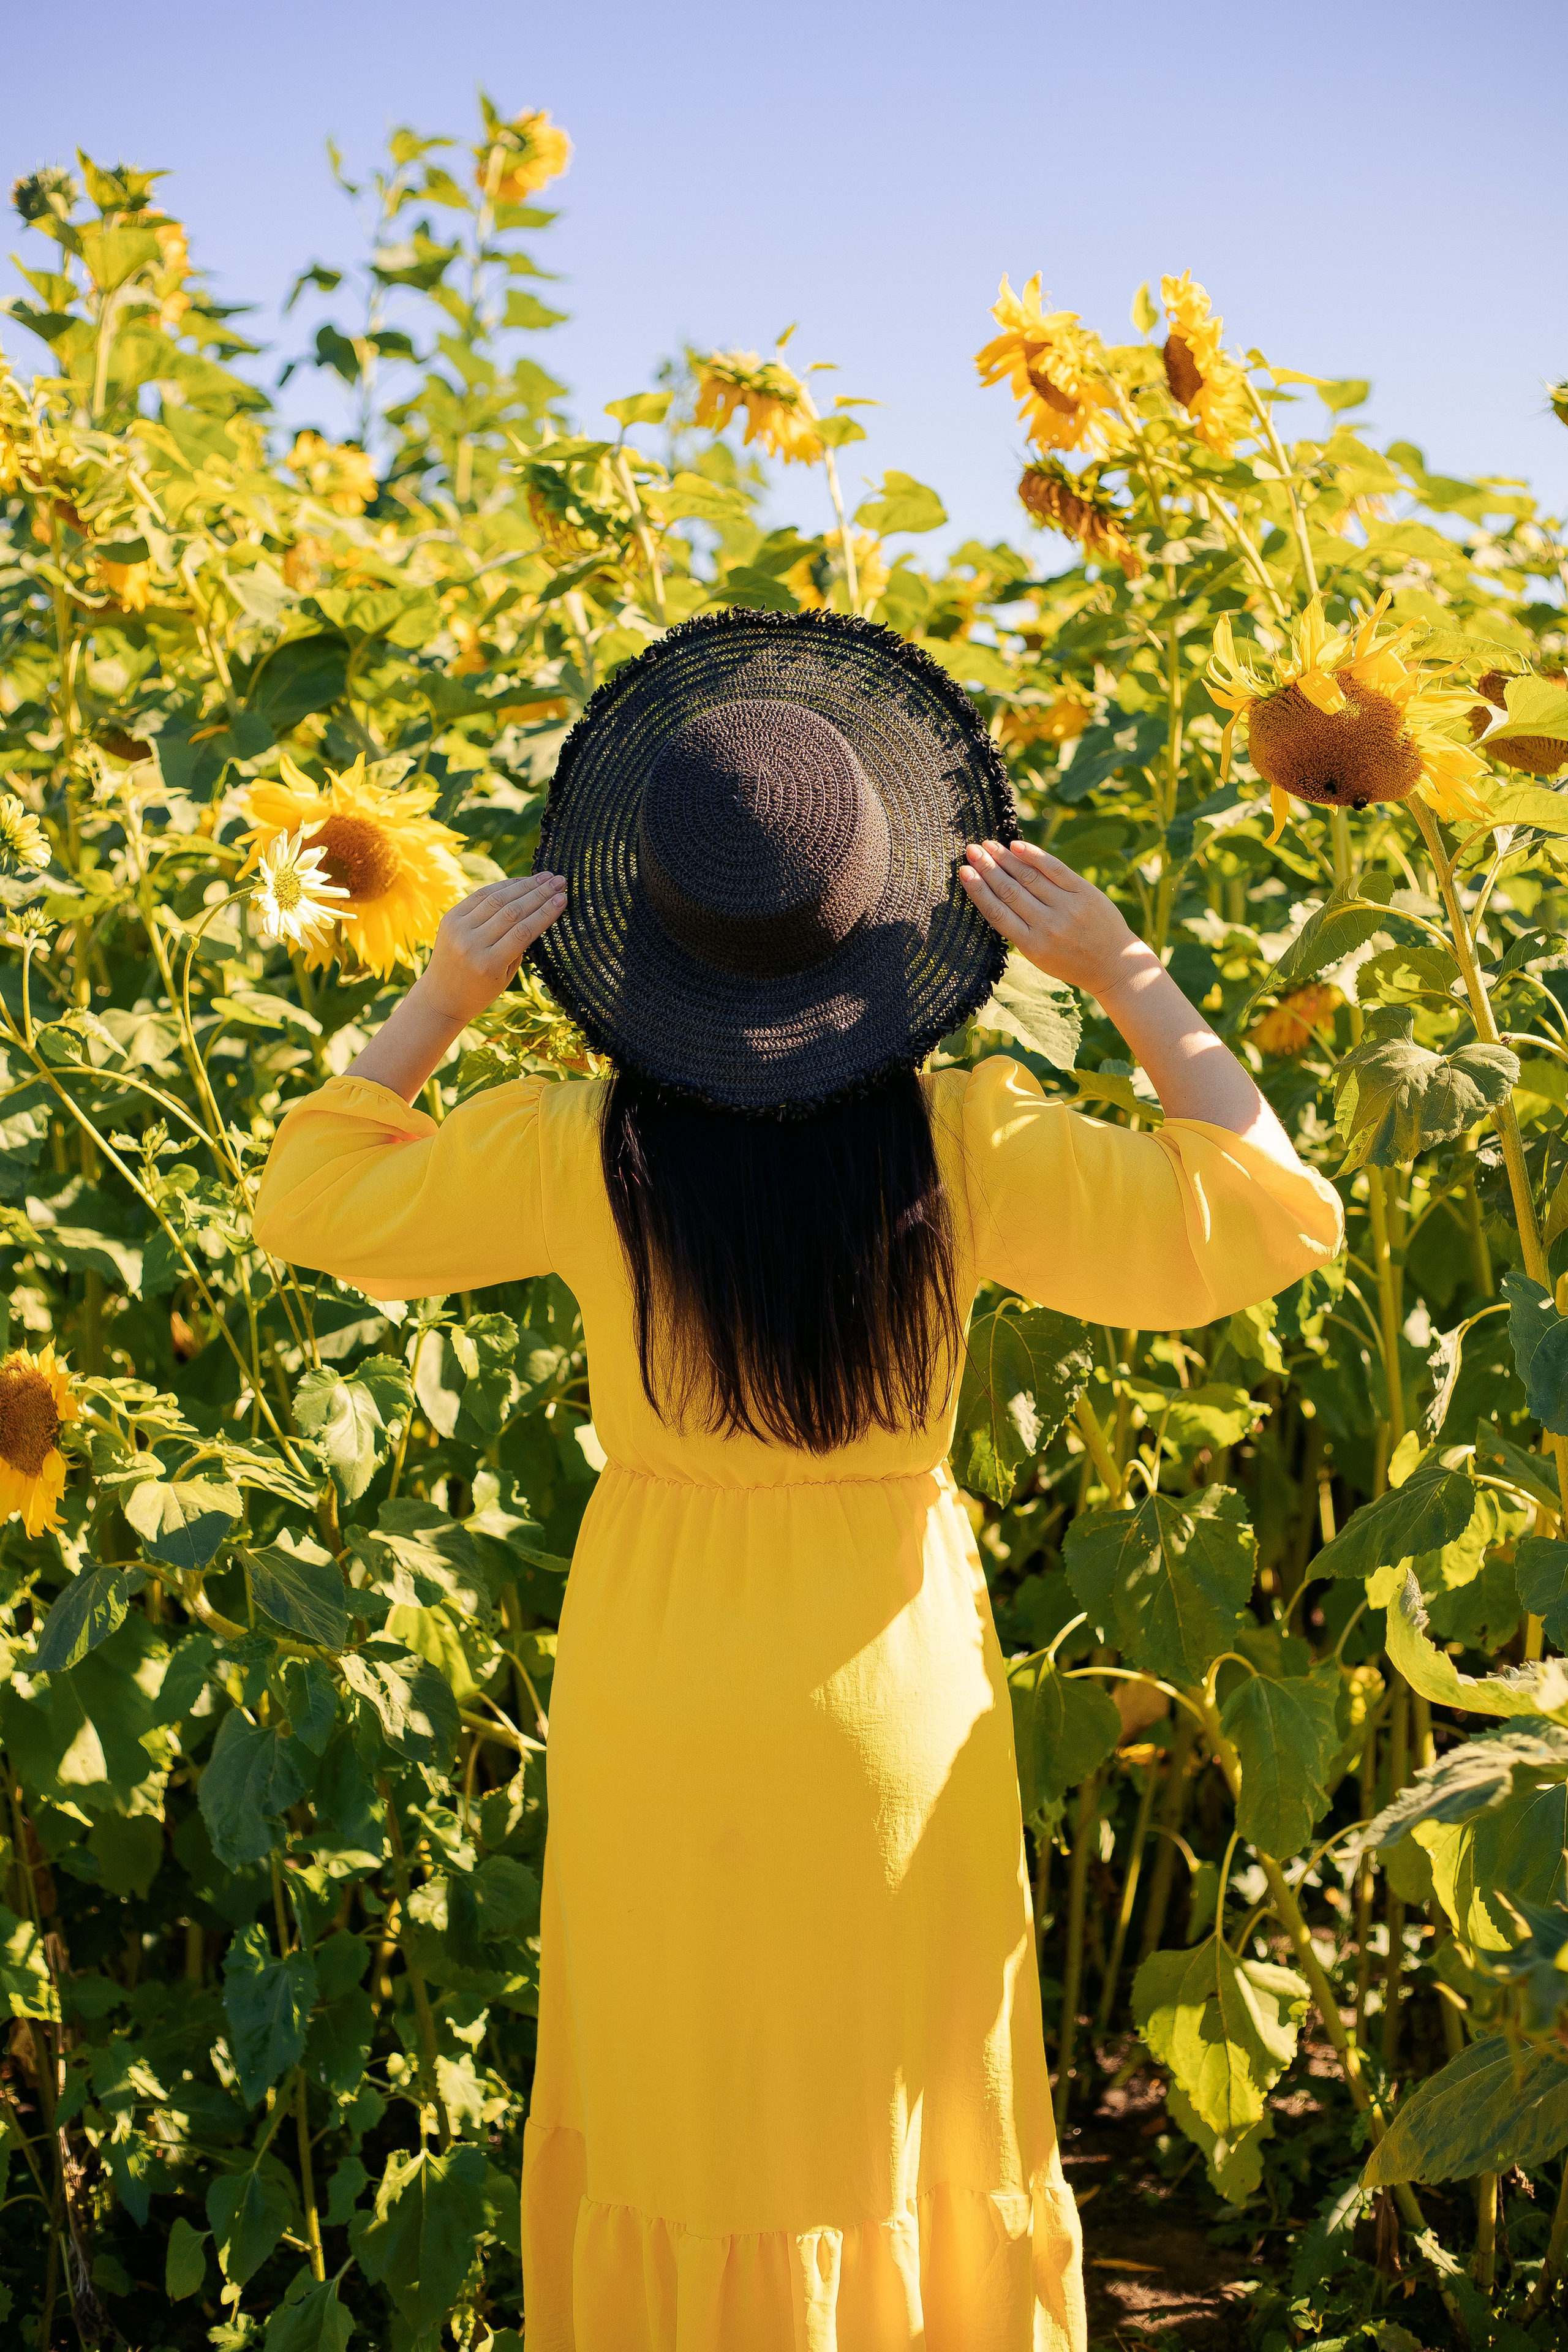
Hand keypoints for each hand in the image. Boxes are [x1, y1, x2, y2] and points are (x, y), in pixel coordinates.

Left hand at [416, 873, 566, 1026]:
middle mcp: (471, 944)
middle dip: (539, 893)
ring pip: (497, 899)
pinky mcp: (450, 918)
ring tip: (545, 877)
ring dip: (524, 885)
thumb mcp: (506, 975)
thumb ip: (520, 946)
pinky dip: (502, 886)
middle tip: (560, 881)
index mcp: (489, 964)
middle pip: (512, 911)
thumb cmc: (481, 990)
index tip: (563, 898)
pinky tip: (520, 881)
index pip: (524, 931)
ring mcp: (458, 929)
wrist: (441, 997)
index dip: (545, 912)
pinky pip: (480, 896)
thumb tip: (539, 910)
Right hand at [959, 839, 1152, 1000]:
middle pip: (1010, 891)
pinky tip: (1017, 845)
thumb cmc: (1070, 960)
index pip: (998, 912)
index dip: (978, 890)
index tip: (964, 872)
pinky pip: (1055, 869)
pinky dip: (1034, 855)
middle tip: (971, 850)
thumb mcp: (1039, 956)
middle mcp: (1048, 926)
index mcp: (1032, 945)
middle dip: (988, 868)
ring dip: (1006, 858)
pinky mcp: (1085, 893)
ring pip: (1029, 877)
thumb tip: (993, 892)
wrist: (1113, 964)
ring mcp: (1068, 908)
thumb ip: (1018, 929)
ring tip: (989, 845)